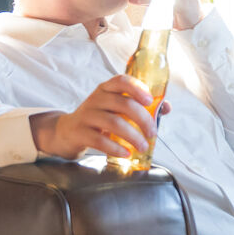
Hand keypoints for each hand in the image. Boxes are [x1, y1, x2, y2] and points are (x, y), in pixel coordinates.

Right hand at [30, 73, 171, 158]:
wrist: (67, 132)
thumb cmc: (99, 119)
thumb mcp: (116, 109)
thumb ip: (140, 106)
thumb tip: (166, 107)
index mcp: (106, 89)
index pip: (121, 81)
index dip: (137, 88)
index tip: (150, 100)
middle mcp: (96, 99)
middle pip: (123, 104)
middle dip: (143, 119)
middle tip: (153, 133)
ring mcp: (86, 115)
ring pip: (114, 123)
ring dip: (133, 136)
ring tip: (143, 147)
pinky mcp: (79, 133)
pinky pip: (100, 140)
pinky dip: (116, 148)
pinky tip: (126, 153)